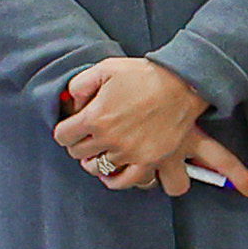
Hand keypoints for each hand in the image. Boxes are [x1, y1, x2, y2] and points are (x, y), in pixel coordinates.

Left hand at [60, 56, 244, 196]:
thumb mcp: (106, 68)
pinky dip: (118, 179)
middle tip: (90, 137)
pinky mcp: (151, 160)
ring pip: (98, 168)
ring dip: (97, 160)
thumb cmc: (146, 74)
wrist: (185, 82)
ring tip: (103, 152)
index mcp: (95, 116)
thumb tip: (72, 104)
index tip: (73, 128)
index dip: (66, 130)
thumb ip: (79, 85)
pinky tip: (115, 172)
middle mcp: (110, 138)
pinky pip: (128, 181)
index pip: (62, 136)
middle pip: (78, 153)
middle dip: (80, 144)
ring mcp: (131, 152)